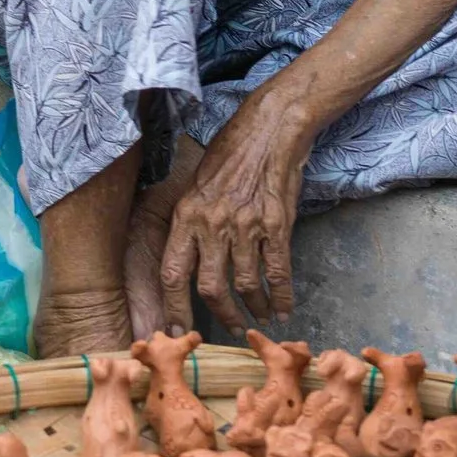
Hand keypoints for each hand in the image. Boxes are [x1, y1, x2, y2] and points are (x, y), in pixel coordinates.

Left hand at [159, 82, 313, 334]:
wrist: (270, 127)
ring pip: (245, 284)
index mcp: (187, 214)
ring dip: (253, 308)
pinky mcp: (276, 224)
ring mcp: (245, 225)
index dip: (174, 308)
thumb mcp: (197, 183)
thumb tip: (189, 257)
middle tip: (231, 329)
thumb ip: (192, 221)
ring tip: (258, 317)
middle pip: (210, 287)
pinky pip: (277, 271)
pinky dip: (280, 296)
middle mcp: (212, 223)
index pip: (173, 273)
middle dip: (221, 316)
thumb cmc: (232, 151)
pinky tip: (282, 308)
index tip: (179, 330)